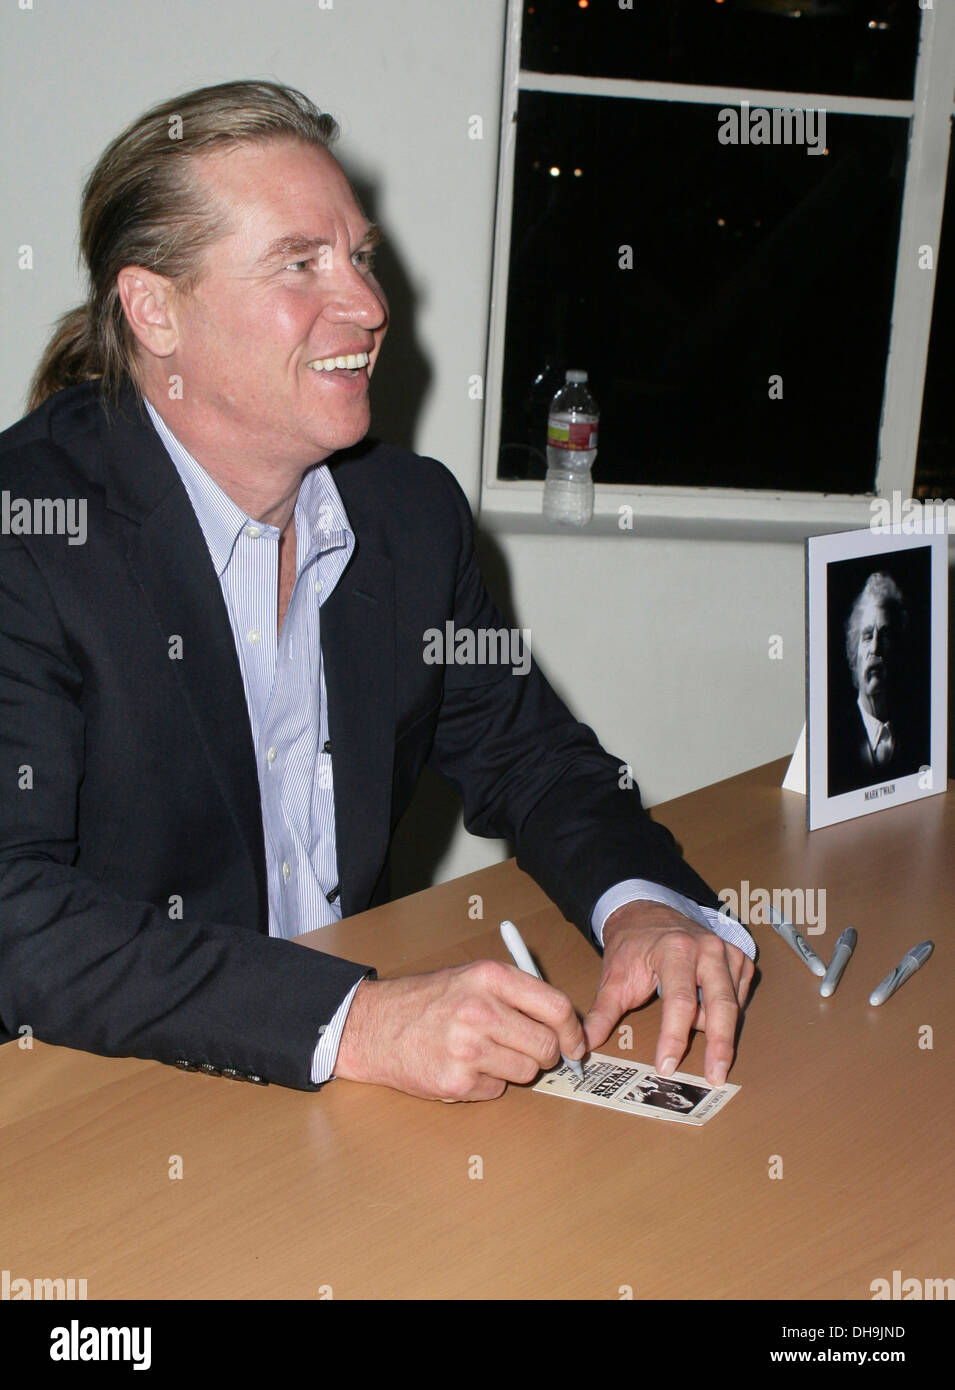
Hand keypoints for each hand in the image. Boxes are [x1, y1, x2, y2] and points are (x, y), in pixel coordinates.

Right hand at [333, 961, 585, 1100]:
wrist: (373, 1026)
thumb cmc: (426, 1001)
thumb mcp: (471, 977)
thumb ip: (515, 993)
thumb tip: (563, 1023)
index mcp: (489, 977)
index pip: (555, 1007)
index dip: (572, 1030)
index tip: (574, 1044)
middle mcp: (480, 1011)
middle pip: (545, 1046)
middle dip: (544, 1054)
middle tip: (528, 1051)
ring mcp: (468, 1049)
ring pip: (526, 1073)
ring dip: (514, 1069)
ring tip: (486, 1054)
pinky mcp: (456, 1081)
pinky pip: (497, 1090)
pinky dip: (488, 1083)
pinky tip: (465, 1067)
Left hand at [583, 901, 753, 1086]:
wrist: (647, 914)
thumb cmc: (632, 947)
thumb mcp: (614, 979)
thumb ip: (603, 1013)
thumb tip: (584, 1044)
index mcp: (675, 950)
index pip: (680, 1002)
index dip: (673, 1038)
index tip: (666, 1067)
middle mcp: (707, 949)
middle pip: (721, 1005)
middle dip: (720, 1044)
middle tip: (716, 1076)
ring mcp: (727, 953)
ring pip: (732, 1005)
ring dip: (715, 1026)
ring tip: (690, 1023)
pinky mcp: (740, 960)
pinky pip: (740, 999)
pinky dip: (726, 1013)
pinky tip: (707, 1009)